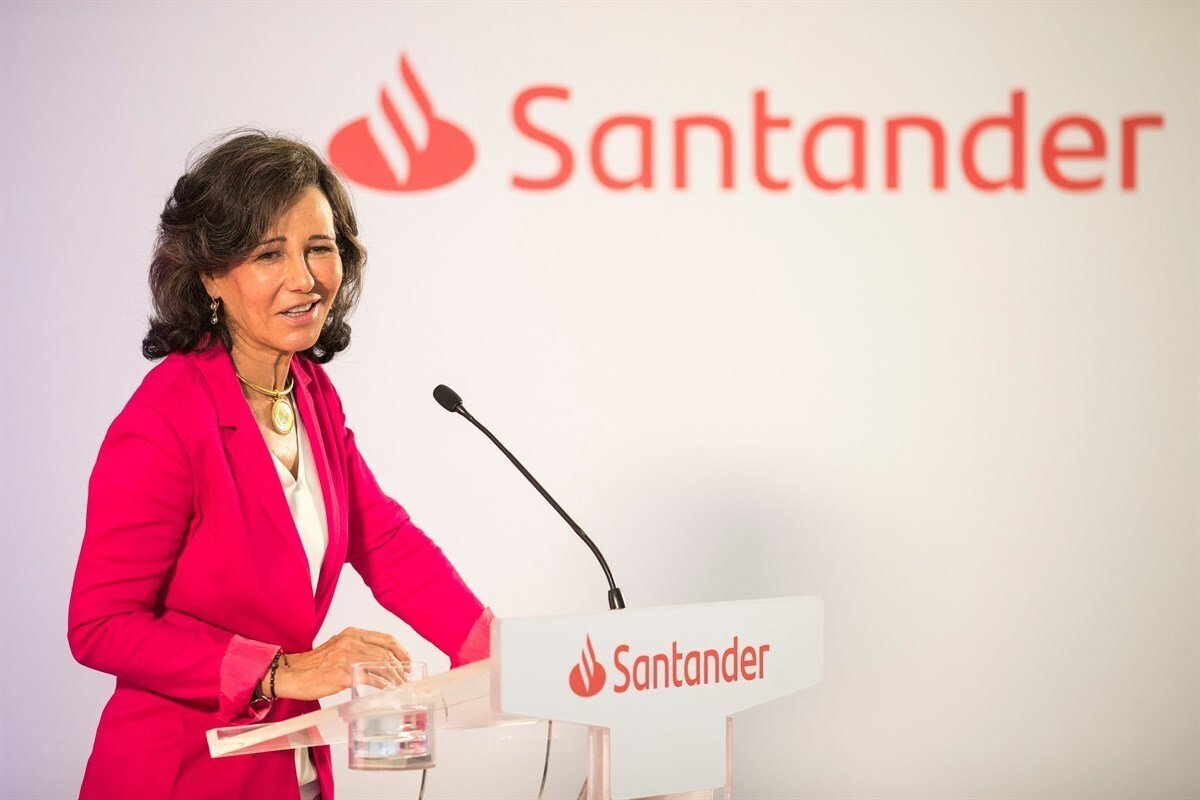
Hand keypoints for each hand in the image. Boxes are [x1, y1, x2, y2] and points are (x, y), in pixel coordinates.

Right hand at [264, 627, 411, 701]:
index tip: (408, 662)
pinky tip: (387, 692)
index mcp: (352, 633)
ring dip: (394, 678)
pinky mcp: (342, 673)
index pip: (385, 639)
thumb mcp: (338, 648)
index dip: (401, 651)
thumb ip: (357, 650)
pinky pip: (370, 679)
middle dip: (400, 668)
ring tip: (400, 687)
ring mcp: (347, 657)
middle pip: (386, 653)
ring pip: (381, 665)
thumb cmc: (312, 665)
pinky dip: (383, 686)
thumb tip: (379, 662)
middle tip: (406, 679)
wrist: (290, 674)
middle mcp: (351, 641)